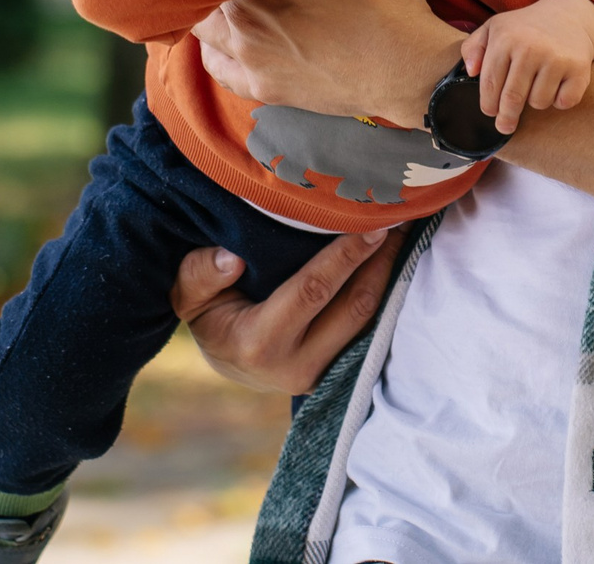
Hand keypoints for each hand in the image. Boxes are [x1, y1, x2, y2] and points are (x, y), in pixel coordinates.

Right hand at [169, 230, 401, 395]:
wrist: (229, 362)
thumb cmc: (211, 317)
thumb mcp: (189, 296)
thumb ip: (200, 274)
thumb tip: (231, 258)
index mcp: (259, 344)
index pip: (312, 291)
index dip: (345, 257)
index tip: (372, 224)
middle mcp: (297, 366)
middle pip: (353, 308)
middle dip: (380, 262)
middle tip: (400, 220)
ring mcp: (323, 374)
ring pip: (369, 322)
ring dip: (389, 276)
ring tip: (404, 234)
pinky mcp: (340, 371)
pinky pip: (369, 330)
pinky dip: (385, 294)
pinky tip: (393, 260)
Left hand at [194, 0, 461, 123]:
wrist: (406, 68)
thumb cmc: (385, 4)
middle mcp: (248, 14)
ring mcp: (251, 54)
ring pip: (205, 27)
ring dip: (212, 11)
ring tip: (228, 2)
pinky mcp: (262, 87)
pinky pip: (217, 68)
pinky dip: (215, 51)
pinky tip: (229, 42)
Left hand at [461, 0, 593, 134]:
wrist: (569, 16)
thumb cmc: (525, 28)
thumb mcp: (494, 28)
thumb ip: (473, 47)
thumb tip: (471, 71)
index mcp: (505, 38)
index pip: (490, 84)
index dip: (488, 104)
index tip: (490, 113)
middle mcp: (531, 48)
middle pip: (512, 99)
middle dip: (506, 117)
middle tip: (505, 126)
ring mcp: (556, 58)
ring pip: (538, 102)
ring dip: (535, 101)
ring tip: (536, 86)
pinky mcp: (579, 69)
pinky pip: (563, 102)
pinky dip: (559, 100)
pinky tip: (557, 86)